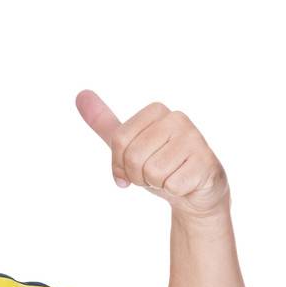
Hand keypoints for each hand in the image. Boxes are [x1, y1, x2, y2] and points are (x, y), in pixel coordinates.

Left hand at [75, 92, 228, 218]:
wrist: (192, 192)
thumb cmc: (159, 165)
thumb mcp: (128, 144)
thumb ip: (104, 123)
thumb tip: (80, 94)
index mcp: (156, 111)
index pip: (119, 141)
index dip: (121, 164)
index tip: (134, 166)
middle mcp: (177, 118)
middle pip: (134, 157)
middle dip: (139, 176)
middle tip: (154, 175)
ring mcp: (194, 138)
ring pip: (152, 172)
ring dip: (157, 184)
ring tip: (169, 177)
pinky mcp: (205, 162)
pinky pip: (171, 185)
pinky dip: (174, 191)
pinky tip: (184, 184)